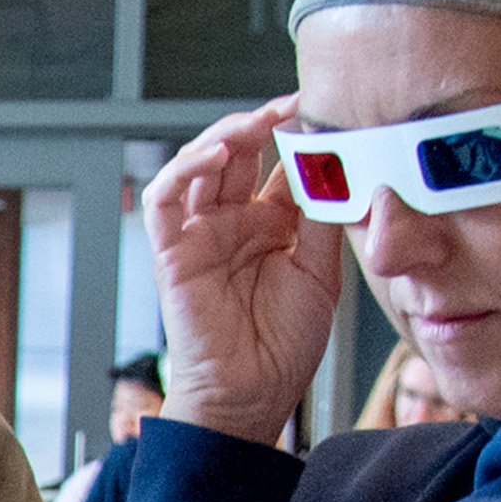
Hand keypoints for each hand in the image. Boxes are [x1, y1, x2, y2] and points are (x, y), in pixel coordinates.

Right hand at [145, 97, 343, 444]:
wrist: (252, 396)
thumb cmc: (283, 347)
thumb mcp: (321, 272)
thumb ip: (323, 218)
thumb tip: (336, 163)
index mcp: (271, 227)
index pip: (279, 165)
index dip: (296, 136)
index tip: (323, 110)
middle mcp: (233, 224)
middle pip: (239, 154)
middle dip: (262, 123)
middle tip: (292, 105)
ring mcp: (200, 234)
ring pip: (201, 165)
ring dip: (225, 136)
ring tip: (255, 122)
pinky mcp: (172, 251)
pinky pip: (165, 199)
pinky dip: (185, 170)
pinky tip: (215, 156)